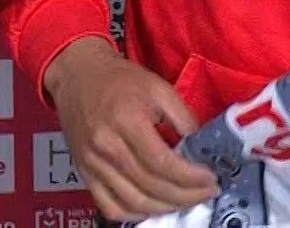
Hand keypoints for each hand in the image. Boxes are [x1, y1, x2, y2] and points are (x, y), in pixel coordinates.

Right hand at [44, 38, 218, 220]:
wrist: (78, 76)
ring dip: (166, 208)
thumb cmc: (120, 80)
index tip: (211, 179)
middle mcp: (107, 146)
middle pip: (151, 186)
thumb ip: (183, 117)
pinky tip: (154, 207)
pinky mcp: (84, 173)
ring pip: (134, 202)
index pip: (163, 163)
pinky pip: (110, 207)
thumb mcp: (159, 87)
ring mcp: (93, 163)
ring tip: (186, 200)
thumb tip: (201, 150)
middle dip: (186, 196)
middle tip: (206, 192)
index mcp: (127, 121)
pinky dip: (135, 215)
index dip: (191, 178)